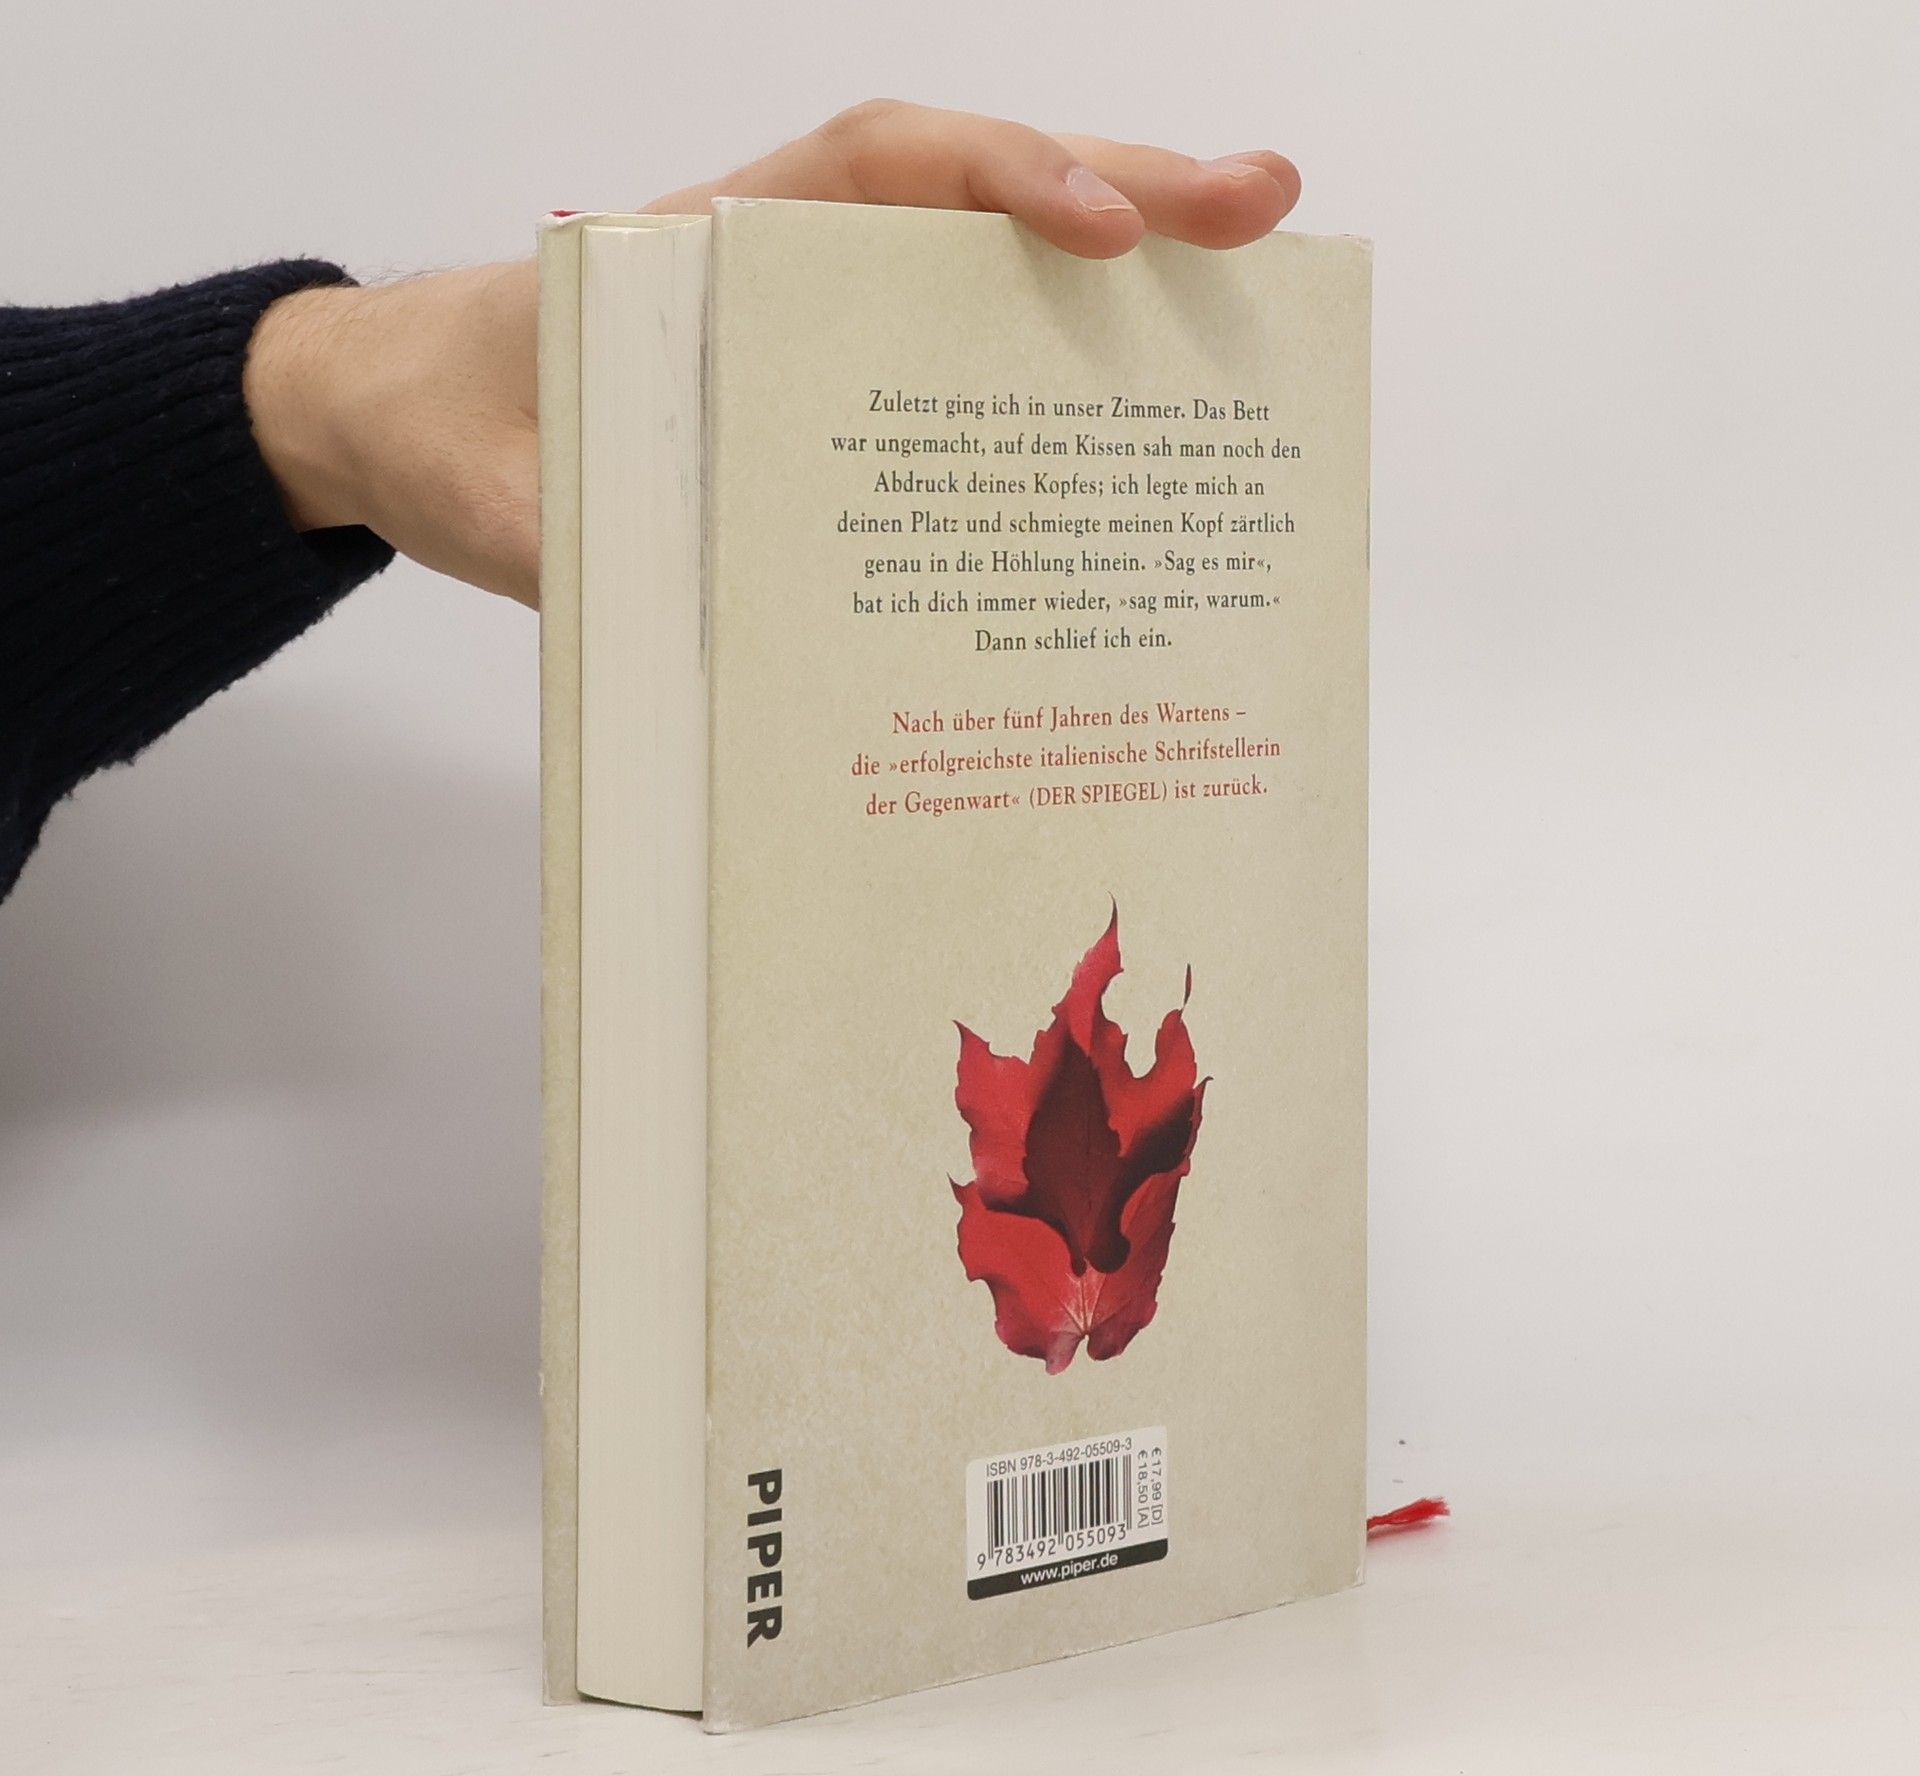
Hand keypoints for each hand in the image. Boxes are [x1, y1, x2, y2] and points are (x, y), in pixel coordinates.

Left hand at [246, 103, 1302, 607]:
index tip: (1104, 232)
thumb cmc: (452, 428)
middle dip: (1128, 198)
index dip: (1001, 183)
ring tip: (1249, 298)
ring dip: (1115, 288)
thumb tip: (737, 632)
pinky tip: (1127, 425)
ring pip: (981, 284)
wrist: (400, 424)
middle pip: (973, 205)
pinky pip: (947, 376)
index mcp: (709, 248)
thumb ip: (603, 549)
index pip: (878, 171)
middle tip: (1266, 210)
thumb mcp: (512, 498)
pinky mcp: (824, 401)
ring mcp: (815, 329)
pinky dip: (1040, 385)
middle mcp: (784, 266)